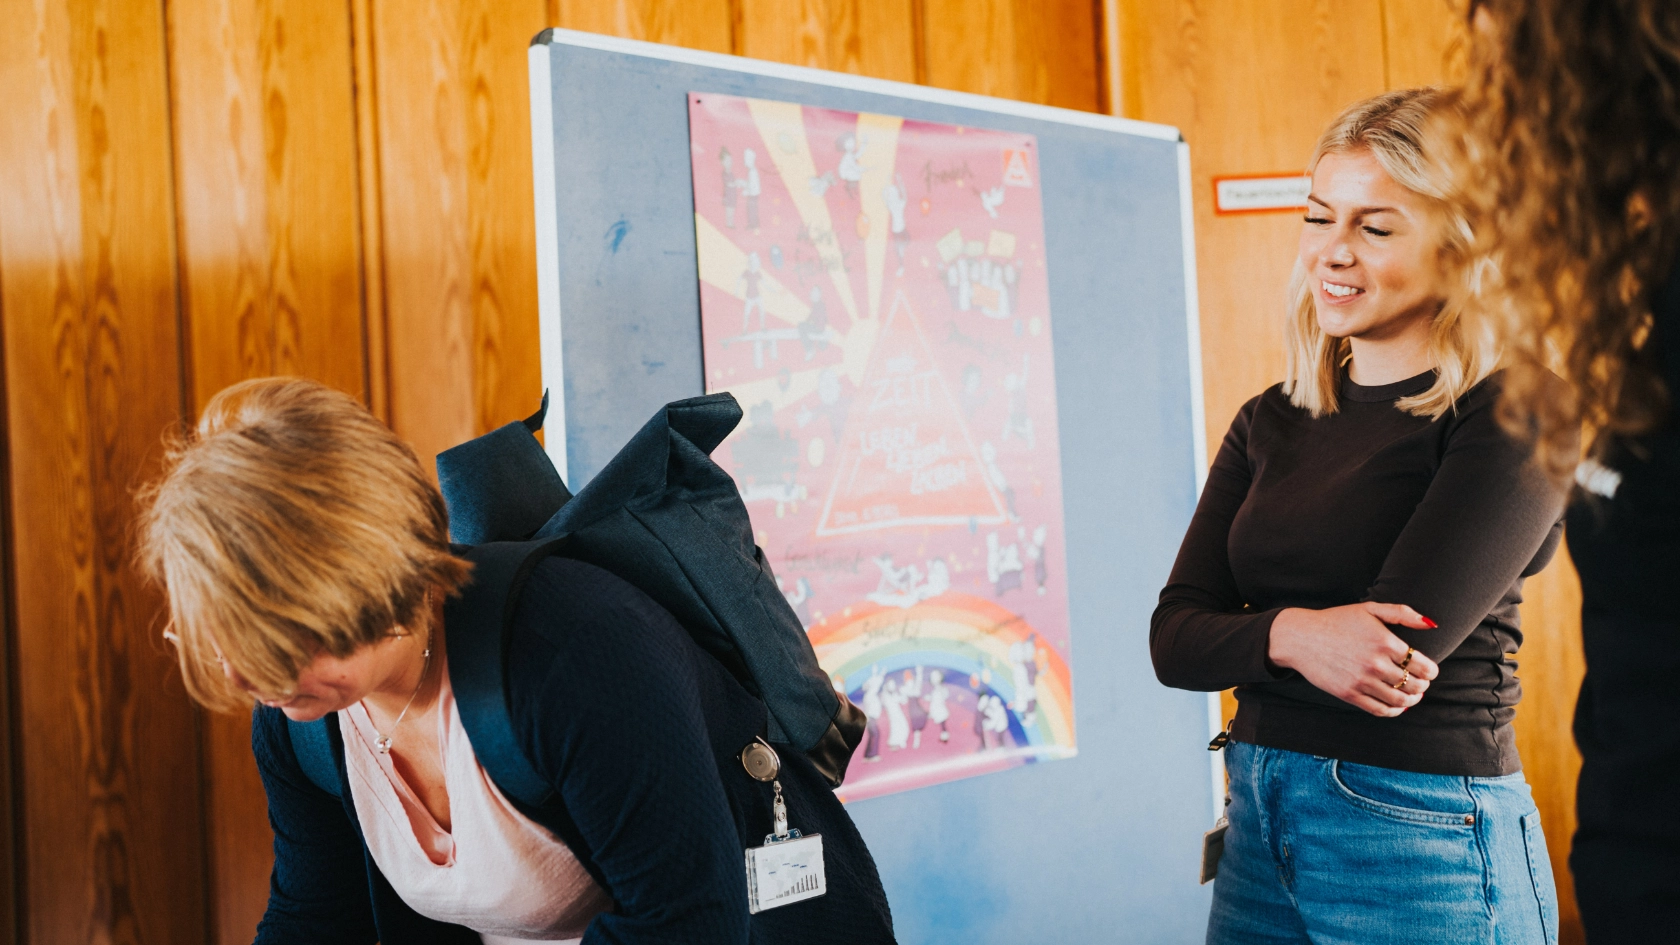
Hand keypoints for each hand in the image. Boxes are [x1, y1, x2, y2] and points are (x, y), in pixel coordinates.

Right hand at [1267, 603, 1439, 717]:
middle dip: (1423, 686)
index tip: (1429, 671)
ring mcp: (1362, 681)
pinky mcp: (1349, 694)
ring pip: (1400, 701)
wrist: (1301, 637)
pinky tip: (1396, 705)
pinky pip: (1380, 710)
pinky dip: (1394, 711)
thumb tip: (1431, 624)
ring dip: (1412, 700)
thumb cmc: (1337, 621)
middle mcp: (1375, 664)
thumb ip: (1402, 613)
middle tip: (1422, 682)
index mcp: (1385, 642)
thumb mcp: (1369, 609)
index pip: (1423, 666)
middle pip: (1415, 685)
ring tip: (1412, 695)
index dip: (1431, 671)